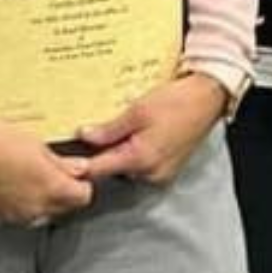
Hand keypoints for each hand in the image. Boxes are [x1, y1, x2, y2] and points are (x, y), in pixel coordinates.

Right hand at [0, 94, 93, 226]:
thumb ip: (62, 164)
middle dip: (63, 193)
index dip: (83, 183)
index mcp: (50, 190)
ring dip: (41, 200)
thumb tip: (79, 169)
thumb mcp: (37, 145)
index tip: (78, 173)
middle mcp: (34, 210)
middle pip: (62, 208)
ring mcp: (13, 216)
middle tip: (54, 172)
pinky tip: (10, 185)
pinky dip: (18, 204)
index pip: (83, 196)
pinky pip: (15, 215)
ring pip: (39, 215)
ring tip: (30, 177)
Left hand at [74, 73, 228, 183]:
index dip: (79, 164)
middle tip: (91, 130)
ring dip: (119, 150)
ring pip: (127, 166)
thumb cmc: (176, 102)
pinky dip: (135, 150)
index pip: (99, 170)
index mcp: (140, 160)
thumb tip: (85, 136)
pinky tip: (136, 131)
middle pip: (112, 169)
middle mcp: (150, 174)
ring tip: (119, 126)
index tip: (63, 158)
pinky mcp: (168, 168)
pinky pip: (142, 163)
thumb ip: (109, 129)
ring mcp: (161, 173)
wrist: (208, 98)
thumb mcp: (137, 111)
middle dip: (102, 152)